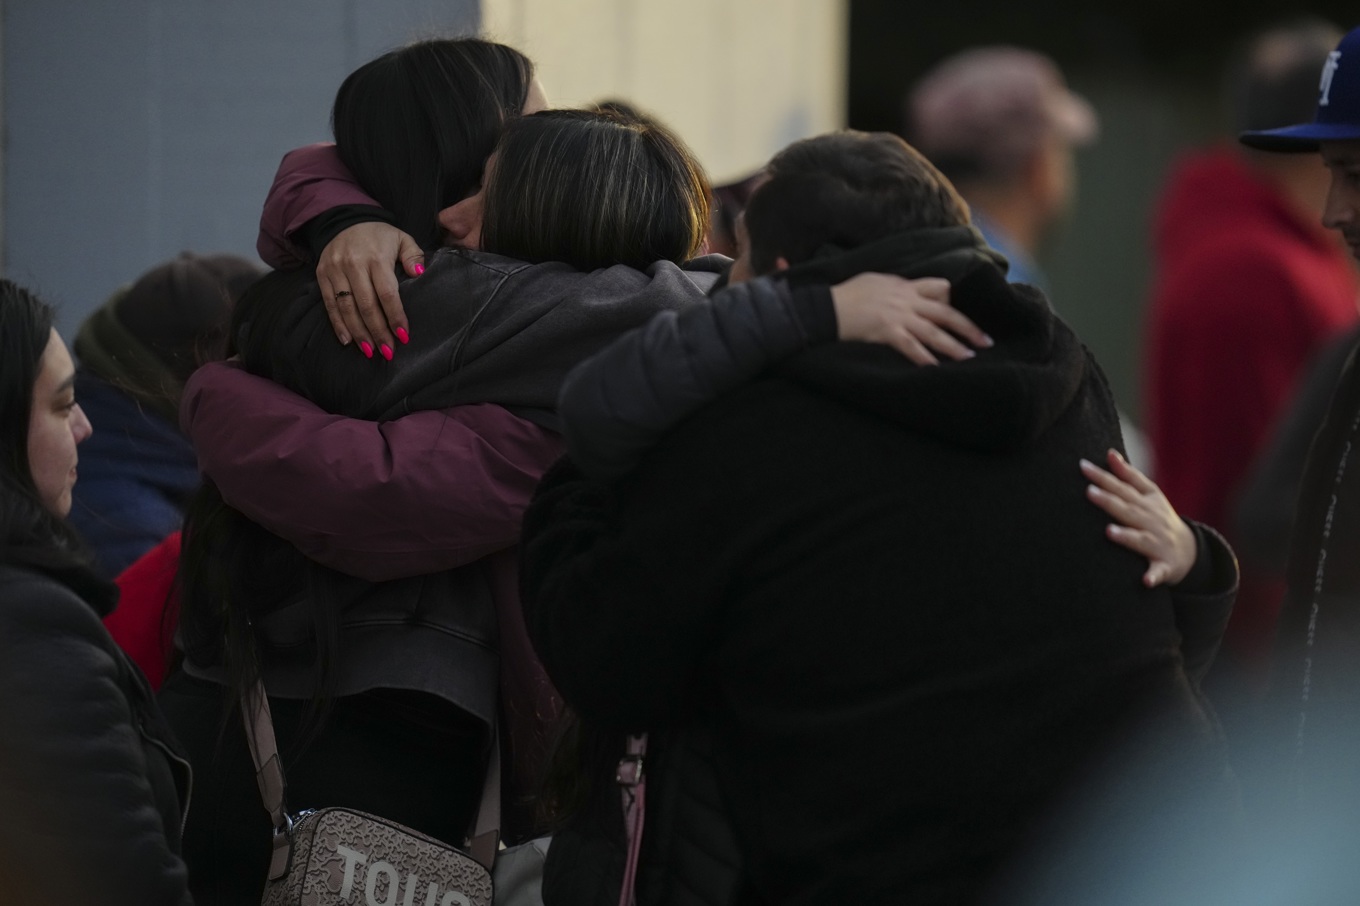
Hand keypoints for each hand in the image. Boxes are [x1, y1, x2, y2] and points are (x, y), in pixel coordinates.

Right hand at [316, 222, 424, 358]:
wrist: (345, 220)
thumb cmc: (380, 236)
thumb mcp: (402, 238)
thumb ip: (413, 255)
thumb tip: (419, 274)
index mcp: (376, 257)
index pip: (387, 293)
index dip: (395, 316)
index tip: (403, 336)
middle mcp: (353, 264)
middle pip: (366, 305)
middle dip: (378, 331)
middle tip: (388, 351)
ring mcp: (335, 270)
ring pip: (346, 308)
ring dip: (359, 332)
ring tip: (370, 351)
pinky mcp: (322, 275)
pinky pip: (329, 304)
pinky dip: (338, 324)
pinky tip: (348, 341)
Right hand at [829, 273, 991, 365]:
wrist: (827, 308)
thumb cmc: (847, 294)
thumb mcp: (875, 281)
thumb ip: (895, 286)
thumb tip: (905, 290)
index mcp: (904, 285)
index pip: (939, 288)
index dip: (955, 300)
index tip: (965, 312)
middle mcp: (906, 300)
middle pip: (946, 312)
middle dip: (968, 327)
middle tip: (985, 341)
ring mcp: (898, 316)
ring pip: (934, 332)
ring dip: (953, 346)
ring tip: (969, 357)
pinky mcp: (887, 332)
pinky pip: (911, 347)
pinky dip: (924, 359)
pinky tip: (936, 369)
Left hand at [1081, 449, 1196, 586]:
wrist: (1189, 551)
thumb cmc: (1159, 518)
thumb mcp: (1150, 494)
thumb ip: (1129, 475)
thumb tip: (1109, 453)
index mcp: (1146, 502)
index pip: (1121, 487)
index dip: (1103, 477)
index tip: (1082, 466)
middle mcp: (1151, 521)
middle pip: (1127, 510)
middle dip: (1109, 501)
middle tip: (1088, 492)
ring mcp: (1158, 543)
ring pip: (1141, 540)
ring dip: (1127, 536)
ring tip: (1109, 532)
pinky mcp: (1164, 566)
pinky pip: (1159, 572)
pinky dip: (1153, 576)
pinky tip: (1145, 581)